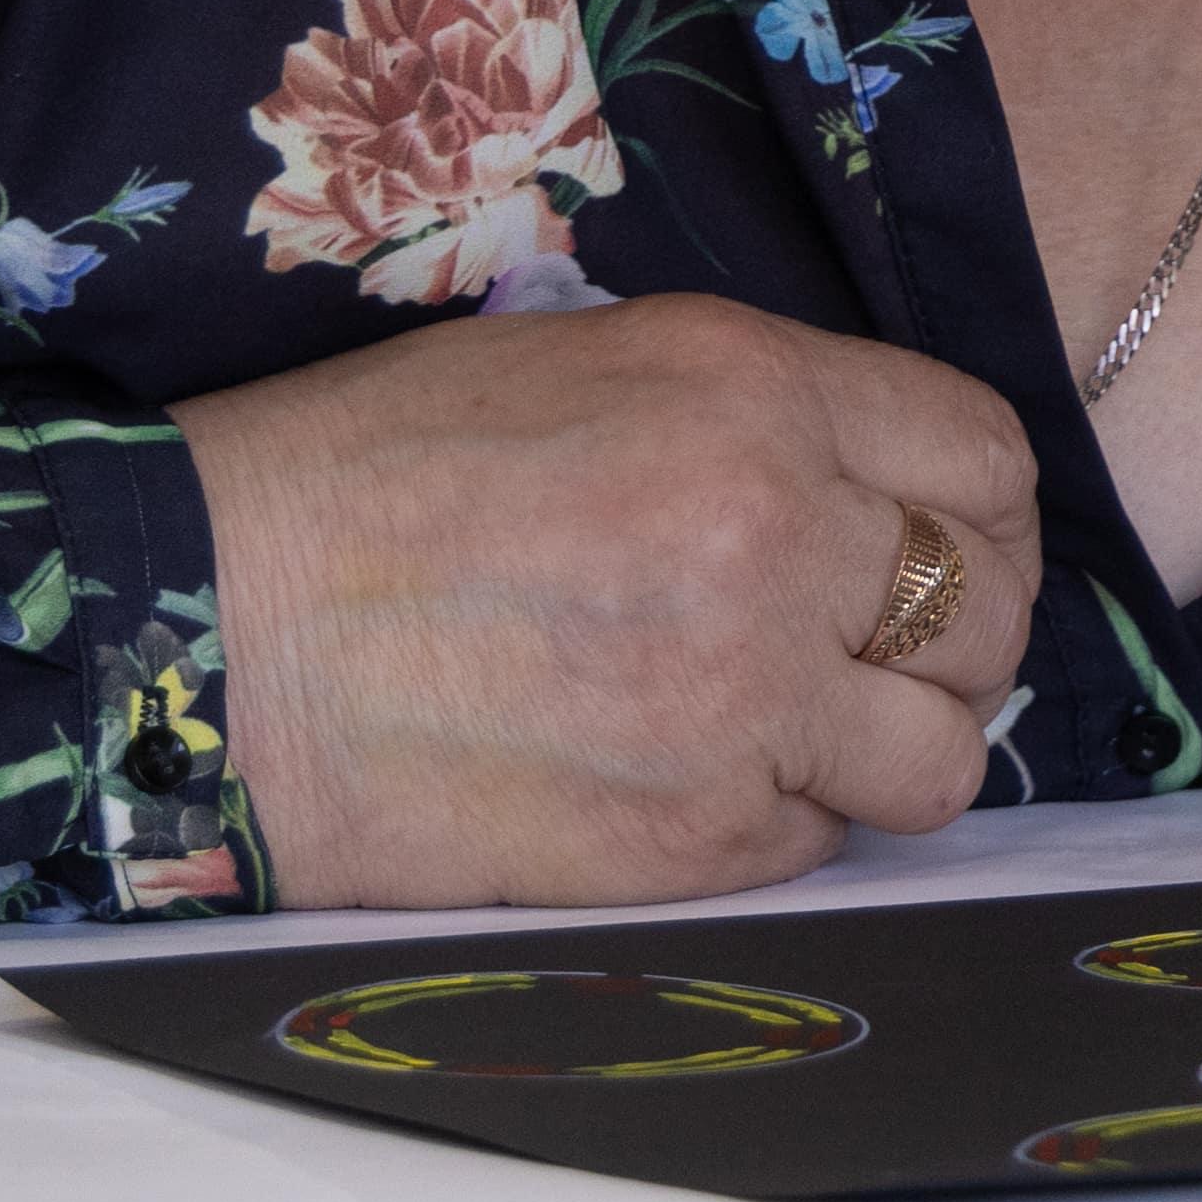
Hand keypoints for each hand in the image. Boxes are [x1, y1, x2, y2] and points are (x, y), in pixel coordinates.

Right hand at [176, 297, 1043, 907]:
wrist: (212, 636)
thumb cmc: (368, 481)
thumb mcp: (587, 361)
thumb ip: (758, 415)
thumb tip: (877, 487)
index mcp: (753, 392)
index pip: (984, 459)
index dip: (981, 515)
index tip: (945, 547)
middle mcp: (776, 532)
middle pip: (989, 610)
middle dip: (958, 638)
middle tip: (883, 655)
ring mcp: (743, 693)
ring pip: (940, 754)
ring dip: (890, 747)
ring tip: (800, 731)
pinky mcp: (690, 833)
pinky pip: (822, 840)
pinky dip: (780, 821)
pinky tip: (688, 780)